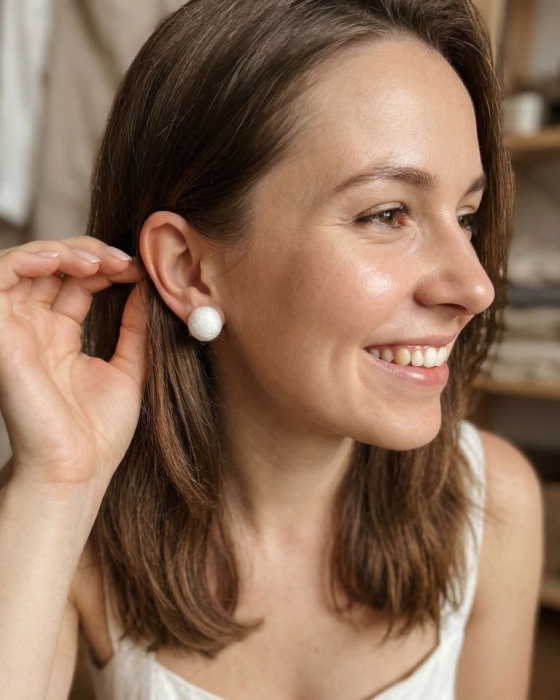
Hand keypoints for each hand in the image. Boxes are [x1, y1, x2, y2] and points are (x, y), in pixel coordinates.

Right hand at [0, 237, 147, 495]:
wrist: (77, 469)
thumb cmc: (99, 432)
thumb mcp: (129, 367)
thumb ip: (135, 327)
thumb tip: (149, 288)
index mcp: (59, 336)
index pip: (75, 282)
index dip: (105, 266)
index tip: (140, 268)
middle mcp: (34, 328)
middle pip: (52, 267)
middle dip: (90, 254)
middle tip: (124, 260)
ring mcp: (15, 329)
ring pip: (25, 264)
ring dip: (63, 251)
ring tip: (99, 261)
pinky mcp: (0, 333)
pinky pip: (0, 277)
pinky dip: (28, 258)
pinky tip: (62, 260)